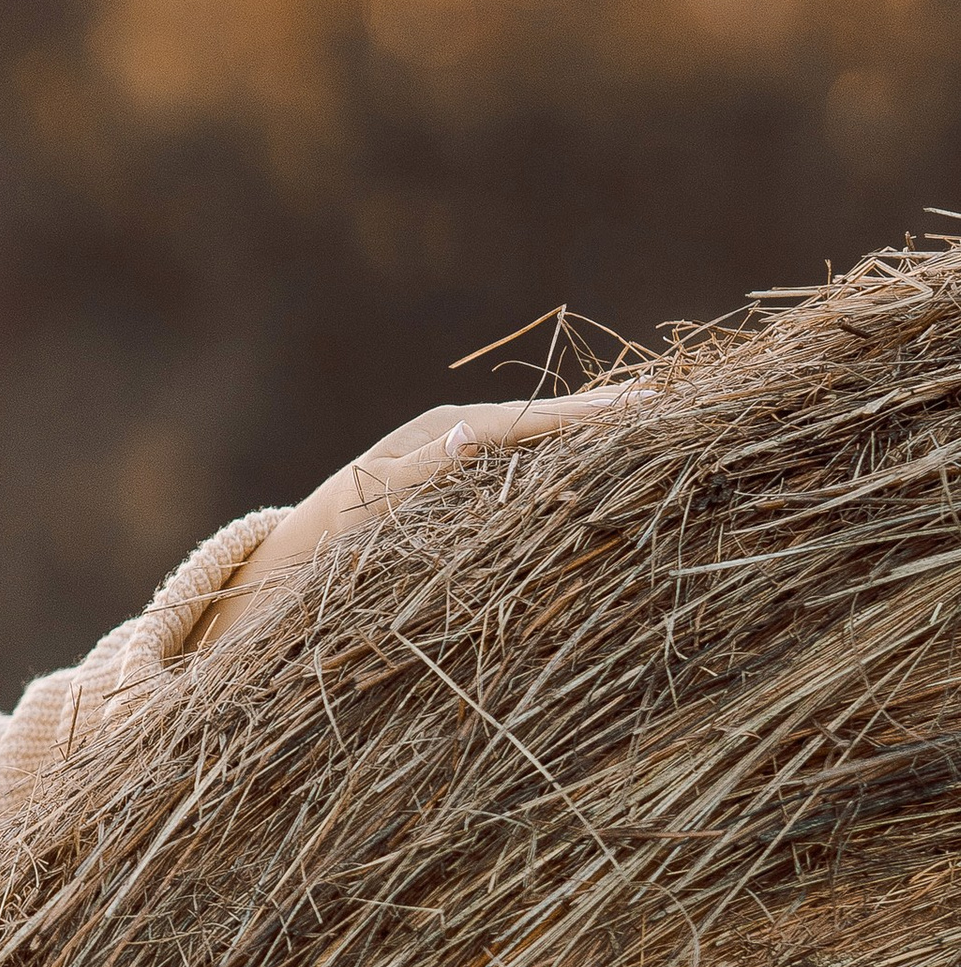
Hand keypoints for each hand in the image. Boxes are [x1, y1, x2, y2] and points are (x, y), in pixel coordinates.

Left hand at [190, 380, 643, 652]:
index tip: (644, 405)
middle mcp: (463, 434)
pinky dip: (571, 466)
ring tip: (659, 428)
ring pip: (545, 445)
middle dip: (607, 415)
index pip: (533, 419)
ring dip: (597, 438)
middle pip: (548, 421)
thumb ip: (420, 471)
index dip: (589, 416)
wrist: (292, 564)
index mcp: (447, 428)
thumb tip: (469, 436)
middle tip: (674, 403)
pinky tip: (609, 473)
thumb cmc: (327, 537)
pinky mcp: (470, 489)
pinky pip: (531, 473)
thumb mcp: (371, 503)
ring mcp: (468, 460)